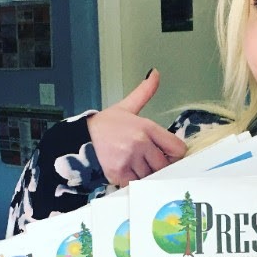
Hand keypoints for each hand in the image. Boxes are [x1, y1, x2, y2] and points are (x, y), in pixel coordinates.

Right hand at [87, 69, 187, 186]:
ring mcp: (129, 159)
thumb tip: (155, 73)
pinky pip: (136, 184)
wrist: (80, 138)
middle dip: (158, 166)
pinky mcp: (118, 174)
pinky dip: (133, 182)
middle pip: (164, 165)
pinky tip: (127, 174)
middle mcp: (140, 143)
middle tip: (147, 162)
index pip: (177, 148)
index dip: (174, 154)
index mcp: (146, 127)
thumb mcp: (127, 107)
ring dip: (145, 175)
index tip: (166, 154)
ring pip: (150, 176)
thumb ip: (144, 92)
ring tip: (135, 167)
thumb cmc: (106, 125)